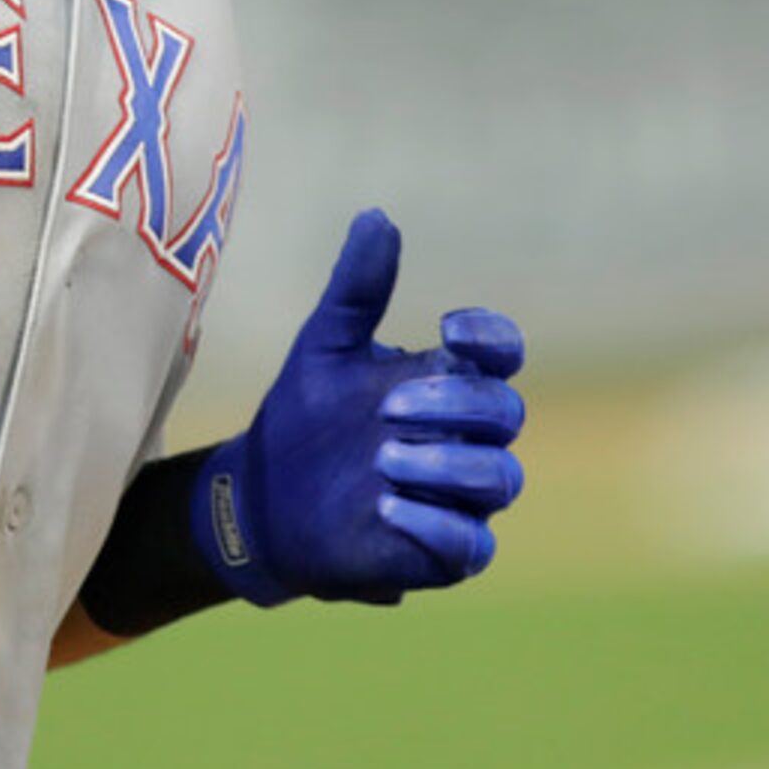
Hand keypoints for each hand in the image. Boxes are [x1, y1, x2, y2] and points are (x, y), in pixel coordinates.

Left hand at [198, 209, 524, 604]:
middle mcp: (465, 438)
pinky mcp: (445, 552)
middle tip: (388, 407)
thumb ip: (356, 288)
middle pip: (504, 414)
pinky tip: (388, 508)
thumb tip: (377, 216)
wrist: (264, 501)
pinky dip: (438, 527)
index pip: (501, 354)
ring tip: (381, 460)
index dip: (492, 339)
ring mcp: (460, 497)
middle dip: (454, 406)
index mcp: (446, 382)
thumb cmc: (305, 419)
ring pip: (498, 479)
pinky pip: (472, 547)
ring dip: (447, 466)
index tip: (451, 330)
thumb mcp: (324, 348)